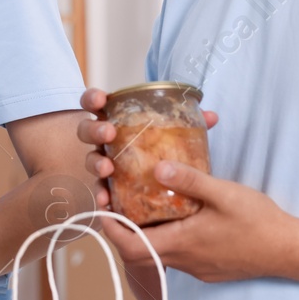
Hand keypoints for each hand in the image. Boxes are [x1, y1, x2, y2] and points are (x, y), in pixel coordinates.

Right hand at [75, 87, 218, 181]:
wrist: (166, 186)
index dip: (93, 98)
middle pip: (87, 130)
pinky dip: (101, 194)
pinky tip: (107, 200)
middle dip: (95, 130)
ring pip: (90, 161)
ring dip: (95, 162)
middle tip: (109, 133)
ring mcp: (104, 164)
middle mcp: (105, 141)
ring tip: (107, 168)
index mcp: (116, 120)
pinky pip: (99, 191)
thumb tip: (211, 116)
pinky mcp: (109, 188)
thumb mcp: (176, 135)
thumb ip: (191, 124)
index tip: (101, 100)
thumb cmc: (163, 150)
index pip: (95, 103)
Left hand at [94, 159, 298, 282]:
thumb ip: (189, 180)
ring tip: (145, 201)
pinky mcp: (208, 267)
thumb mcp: (223, 193)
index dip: (110, 229)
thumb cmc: (259, 223)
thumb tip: (157, 167)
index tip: (102, 207)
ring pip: (159, 251)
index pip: (130, 246)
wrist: (291, 251)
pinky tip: (179, 214)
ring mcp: (196, 267)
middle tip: (118, 200)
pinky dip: (168, 235)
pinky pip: (178, 253)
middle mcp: (184, 261)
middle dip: (123, 227)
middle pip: (139, 251)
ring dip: (147, 231)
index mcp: (181, 244)